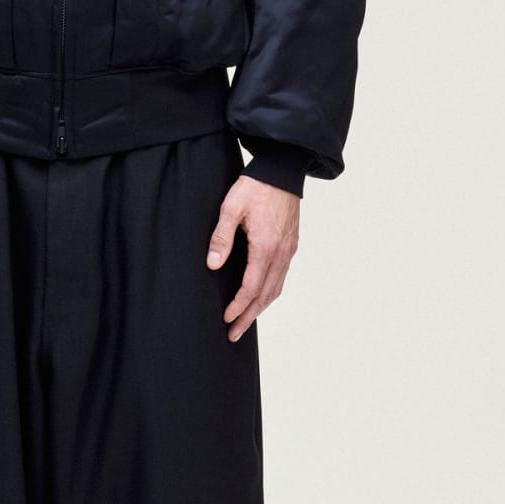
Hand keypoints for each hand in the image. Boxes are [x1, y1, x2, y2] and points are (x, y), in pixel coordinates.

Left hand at [206, 175, 298, 339]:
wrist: (283, 170)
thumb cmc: (255, 187)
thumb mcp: (231, 208)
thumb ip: (221, 237)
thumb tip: (213, 265)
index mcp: (266, 246)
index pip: (251, 287)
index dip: (239, 306)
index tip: (227, 319)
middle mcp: (282, 252)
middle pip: (266, 295)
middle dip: (249, 316)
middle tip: (234, 334)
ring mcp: (289, 249)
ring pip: (276, 288)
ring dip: (261, 307)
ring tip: (246, 321)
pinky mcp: (292, 244)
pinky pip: (282, 276)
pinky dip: (270, 292)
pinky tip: (261, 296)